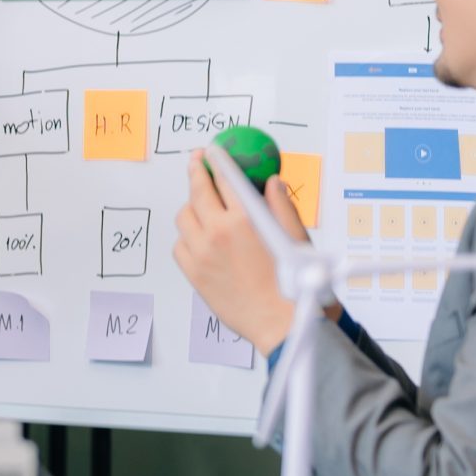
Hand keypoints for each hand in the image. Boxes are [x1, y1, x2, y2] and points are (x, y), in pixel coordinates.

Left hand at [171, 152, 308, 356]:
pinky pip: (179, 246)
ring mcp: (202, 253)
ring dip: (192, 207)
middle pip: (198, 191)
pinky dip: (187, 238)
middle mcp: (219, 232)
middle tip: (197, 163)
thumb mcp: (296, 238)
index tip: (212, 151)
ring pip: (184, 217)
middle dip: (196, 172)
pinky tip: (201, 240)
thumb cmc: (295, 285)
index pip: (226, 178)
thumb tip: (272, 183)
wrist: (282, 324)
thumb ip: (281, 206)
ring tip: (202, 206)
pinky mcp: (193, 273)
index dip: (217, 161)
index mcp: (246, 219)